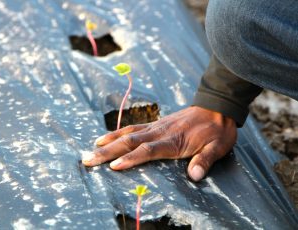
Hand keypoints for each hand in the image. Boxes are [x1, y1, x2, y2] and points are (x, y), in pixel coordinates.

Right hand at [82, 106, 236, 180]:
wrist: (216, 107)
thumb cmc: (216, 130)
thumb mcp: (217, 147)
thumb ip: (204, 160)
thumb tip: (194, 176)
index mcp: (173, 140)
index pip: (147, 150)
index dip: (131, 159)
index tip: (114, 166)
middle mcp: (160, 132)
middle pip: (129, 141)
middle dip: (108, 152)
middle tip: (89, 159)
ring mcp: (156, 126)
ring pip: (128, 133)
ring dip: (109, 141)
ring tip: (93, 148)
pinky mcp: (156, 124)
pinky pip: (133, 127)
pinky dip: (118, 132)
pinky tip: (109, 137)